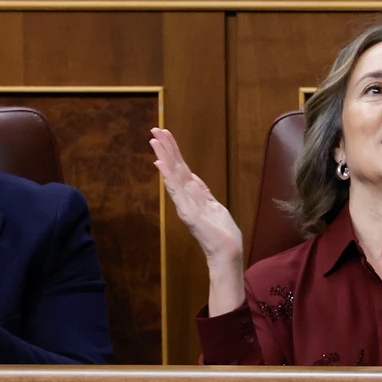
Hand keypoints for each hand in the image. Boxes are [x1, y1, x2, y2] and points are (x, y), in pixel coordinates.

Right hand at [149, 128, 248, 314]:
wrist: (226, 251)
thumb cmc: (221, 232)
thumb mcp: (213, 205)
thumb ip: (202, 191)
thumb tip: (193, 177)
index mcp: (193, 193)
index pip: (181, 167)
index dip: (173, 151)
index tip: (164, 134)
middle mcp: (186, 196)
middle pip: (174, 167)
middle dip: (166, 148)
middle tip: (155, 129)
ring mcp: (185, 204)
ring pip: (173, 175)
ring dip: (164, 156)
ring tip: (154, 140)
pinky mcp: (188, 212)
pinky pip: (177, 191)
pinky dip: (168, 177)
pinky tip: (160, 163)